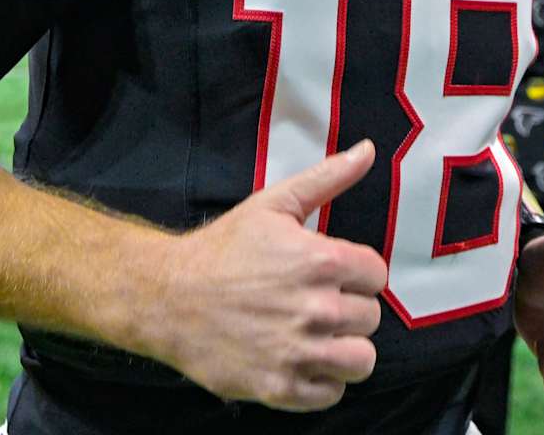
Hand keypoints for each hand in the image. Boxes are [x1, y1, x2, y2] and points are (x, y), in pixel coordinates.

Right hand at [149, 140, 388, 411]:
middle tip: (318, 304)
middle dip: (349, 310)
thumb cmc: (222, 249)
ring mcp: (298, 353)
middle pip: (371, 318)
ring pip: (361, 361)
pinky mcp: (280, 388)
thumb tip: (368, 150)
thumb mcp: (274, 204)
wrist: (166, 297)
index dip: (357, 274)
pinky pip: (331, 394)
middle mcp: (316, 309)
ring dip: (345, 350)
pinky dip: (321, 381)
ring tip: (320, 337)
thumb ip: (328, 178)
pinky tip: (301, 361)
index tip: (334, 275)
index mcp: (320, 261)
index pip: (377, 276)